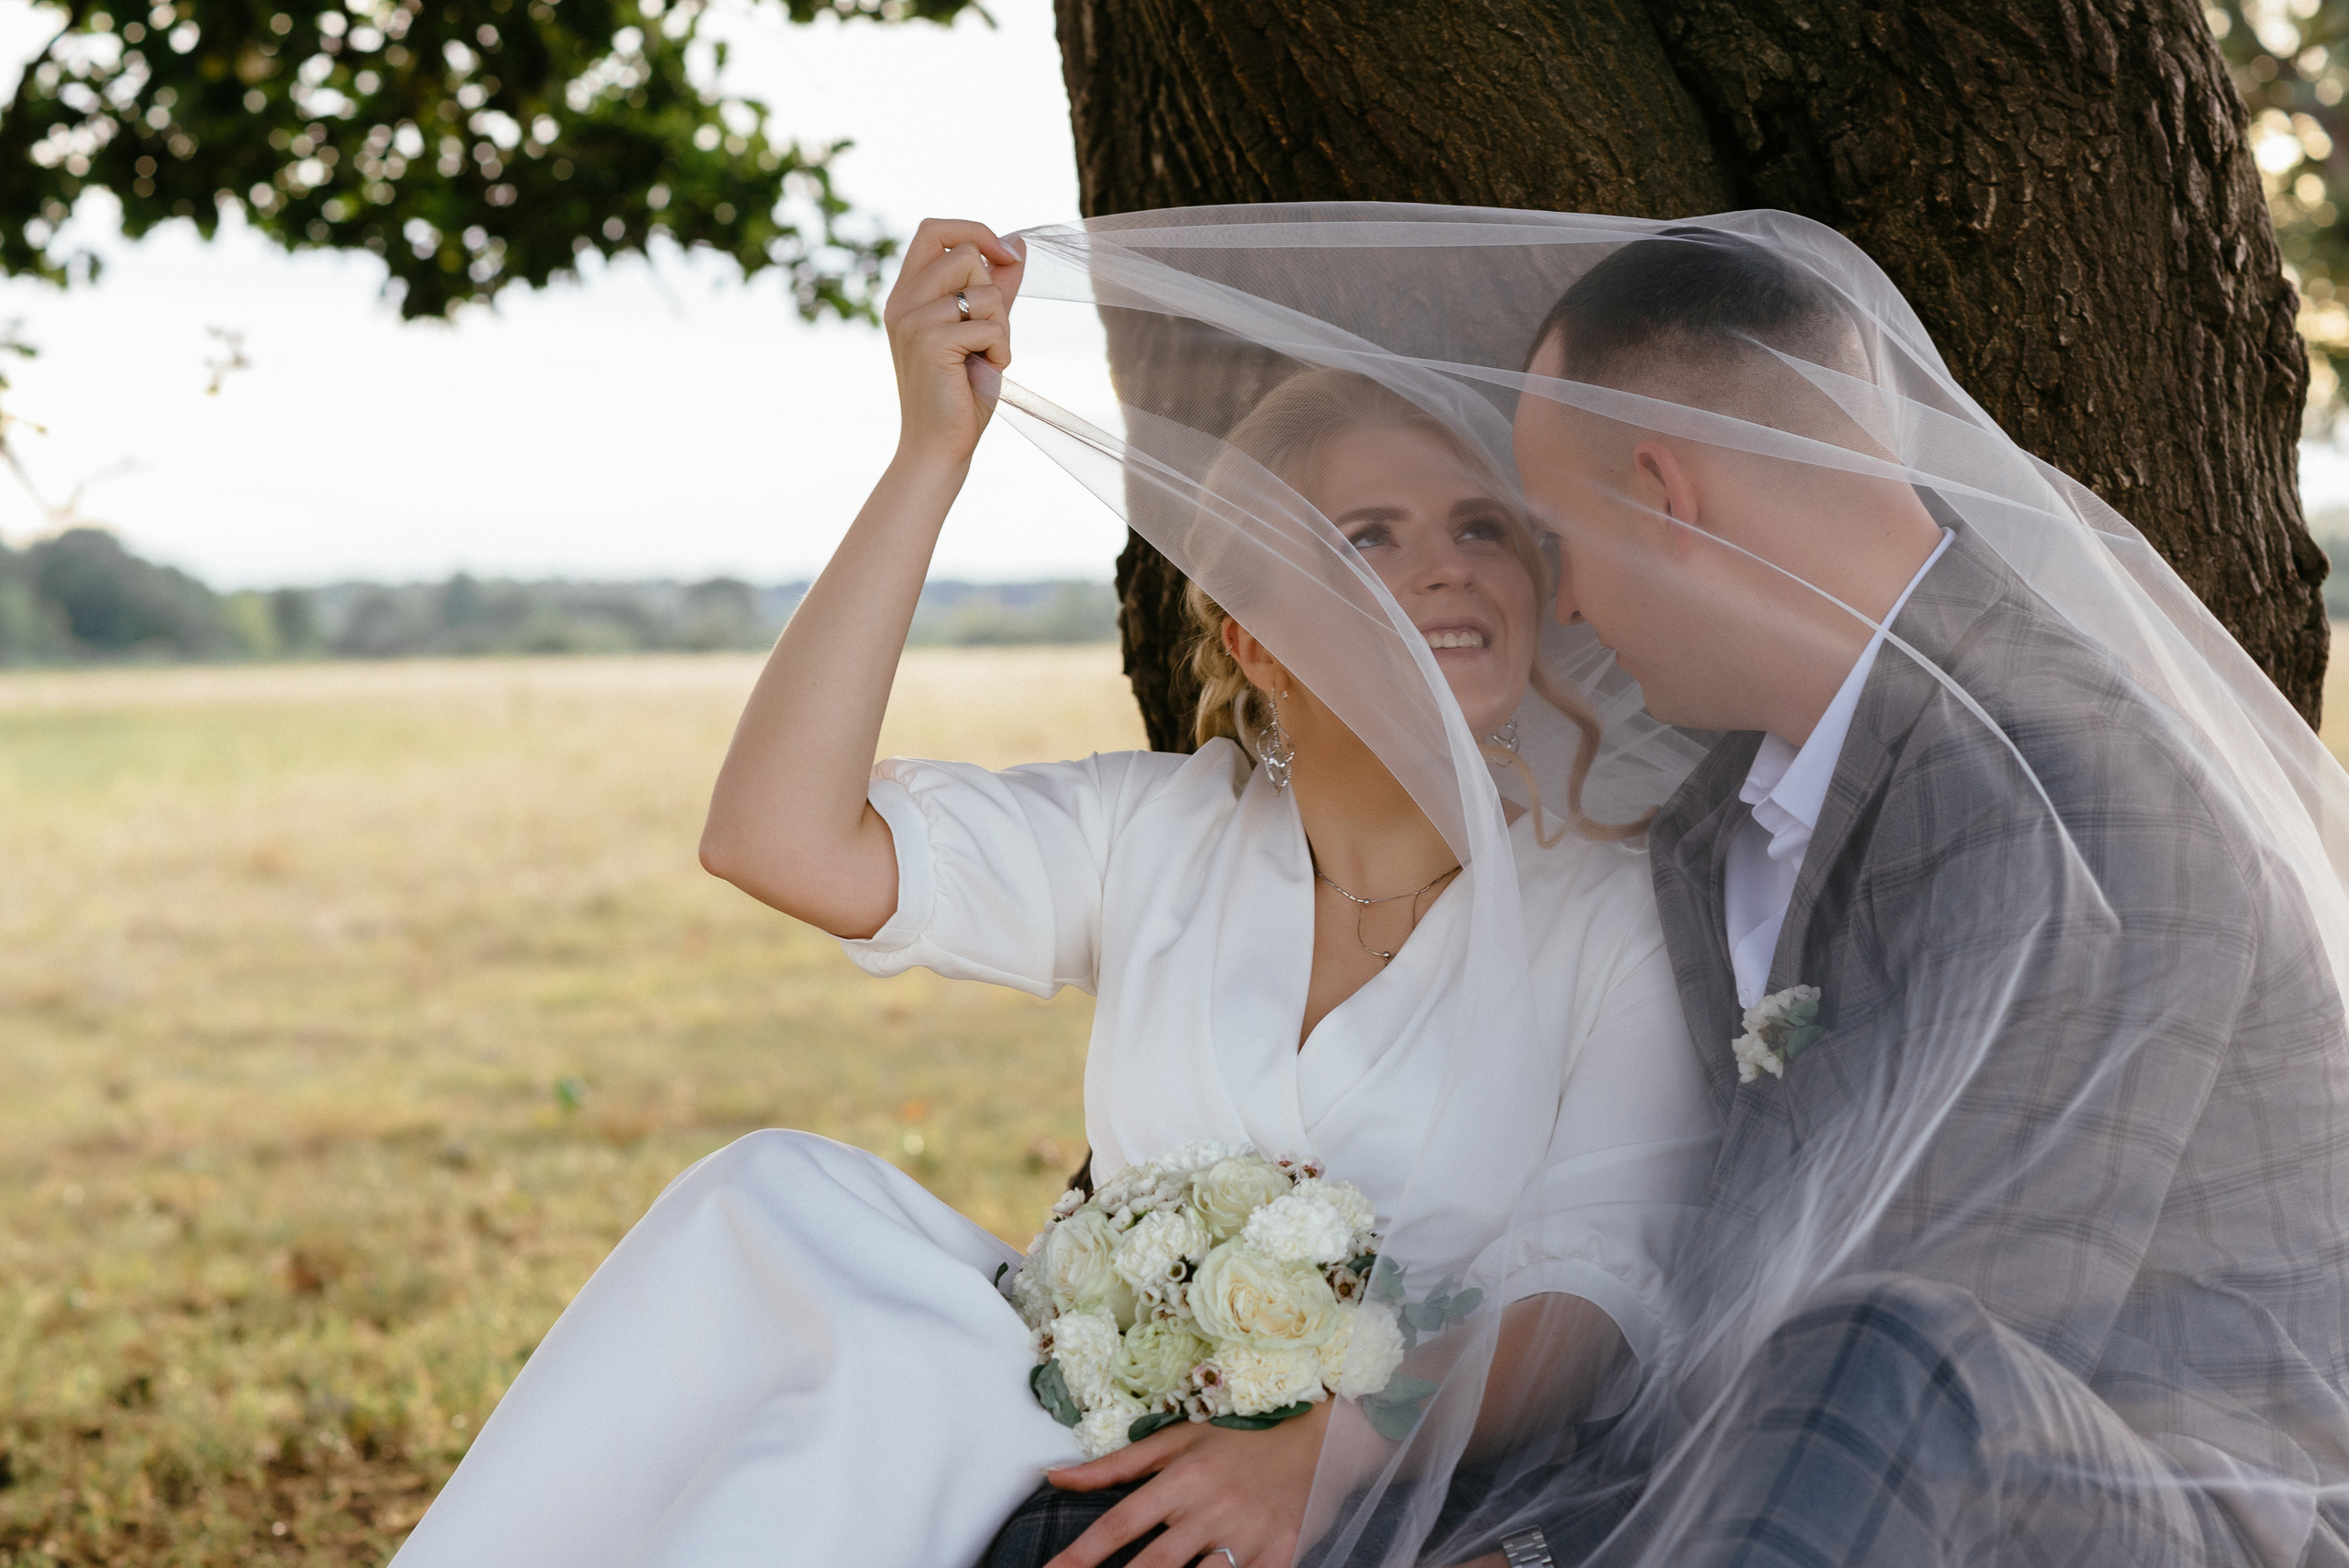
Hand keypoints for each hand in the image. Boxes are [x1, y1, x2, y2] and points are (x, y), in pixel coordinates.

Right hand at [882, 217, 1025, 471]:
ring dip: (1001, 326)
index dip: (973, 231)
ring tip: (984, 357)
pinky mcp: (931, 341)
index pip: (933, 229)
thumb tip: (1018, 244)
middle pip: (966, 254)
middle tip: (987, 334)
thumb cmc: (959, 391)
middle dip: (994, 291)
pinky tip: (985, 372)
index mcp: (907, 293)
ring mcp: (913, 319)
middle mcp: (903, 301)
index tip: (1004, 255)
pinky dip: (1001, 350)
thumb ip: (995, 287)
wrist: (938, 445)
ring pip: (984, 290)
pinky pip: (991, 324)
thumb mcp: (981, 329)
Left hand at [1042, 1401, 1330, 1567]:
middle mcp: (1210, 1510)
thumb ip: (1115, 1465)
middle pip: (1152, 1565)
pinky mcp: (1280, 1557)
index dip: (1080, 1556)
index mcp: (1182, 1479)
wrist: (1319, 1442)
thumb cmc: (1239, 1440)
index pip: (1119, 1525)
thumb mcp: (1177, 1441)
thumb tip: (1054, 1476)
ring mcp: (1247, 1538)